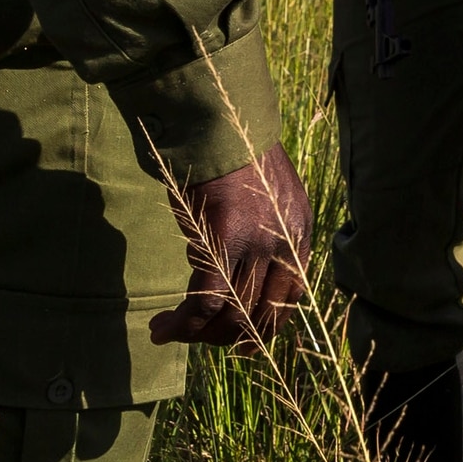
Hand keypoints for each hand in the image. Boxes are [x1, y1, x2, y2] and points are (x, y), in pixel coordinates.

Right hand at [149, 141, 310, 348]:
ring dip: (199, 333)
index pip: (291, 297)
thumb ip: (265, 234)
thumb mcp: (264, 197)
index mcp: (299, 231)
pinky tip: (163, 329)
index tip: (238, 338)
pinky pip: (205, 300)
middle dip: (226, 336)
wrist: (216, 123)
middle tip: (196, 335)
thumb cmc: (232, 157)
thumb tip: (242, 276)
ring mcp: (258, 243)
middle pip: (261, 314)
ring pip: (232, 314)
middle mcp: (286, 242)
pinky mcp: (223, 241)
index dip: (264, 326)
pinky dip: (182, 323)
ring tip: (171, 330)